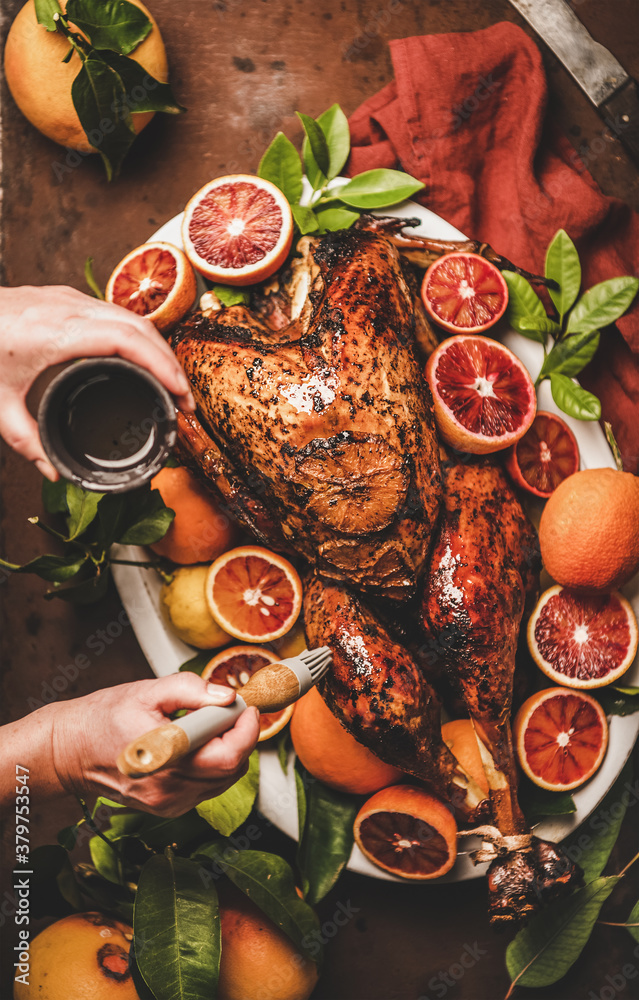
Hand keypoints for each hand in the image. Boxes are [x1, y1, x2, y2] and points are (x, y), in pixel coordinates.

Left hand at [0, 284, 194, 479]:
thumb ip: (28, 442)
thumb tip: (55, 471)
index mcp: (57, 333)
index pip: (129, 342)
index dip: (163, 366)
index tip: (182, 395)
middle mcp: (67, 308)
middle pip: (141, 328)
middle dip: (171, 363)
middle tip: (185, 401)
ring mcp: (66, 297)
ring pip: (130, 316)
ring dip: (157, 348)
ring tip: (170, 383)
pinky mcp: (62, 297)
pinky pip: (114, 312)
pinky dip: (137, 337)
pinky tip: (142, 359)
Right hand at [50, 673, 260, 815]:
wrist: (71, 751)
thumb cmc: (104, 718)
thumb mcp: (147, 691)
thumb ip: (190, 689)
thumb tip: (226, 697)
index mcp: (165, 755)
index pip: (226, 756)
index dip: (246, 731)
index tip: (246, 708)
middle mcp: (168, 788)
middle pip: (231, 770)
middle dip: (240, 738)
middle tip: (230, 714)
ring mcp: (168, 803)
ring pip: (222, 782)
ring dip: (228, 753)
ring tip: (209, 728)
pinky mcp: (167, 809)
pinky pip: (206, 789)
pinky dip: (212, 767)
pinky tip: (195, 748)